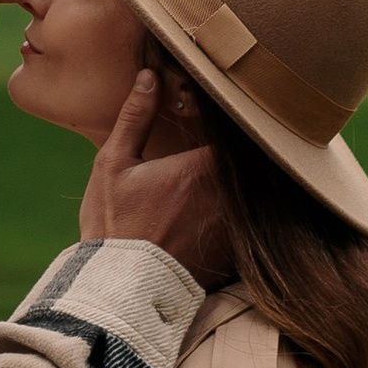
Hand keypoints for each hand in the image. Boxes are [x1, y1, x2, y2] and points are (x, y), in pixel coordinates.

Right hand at [79, 69, 233, 287]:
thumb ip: (136, 117)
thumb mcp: (113, 164)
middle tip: (238, 139)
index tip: (226, 112)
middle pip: (252, 163)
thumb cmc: (112, 225)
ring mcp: (235, 230)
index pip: (236, 132)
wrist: (119, 291)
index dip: (234, 120)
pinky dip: (245, 217)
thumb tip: (149, 75)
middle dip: (245, 153)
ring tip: (238, 176)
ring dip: (248, 185)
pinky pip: (250, 228)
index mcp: (200, 168)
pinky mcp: (235, 256)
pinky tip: (227, 214)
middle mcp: (227, 197)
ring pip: (255, 196)